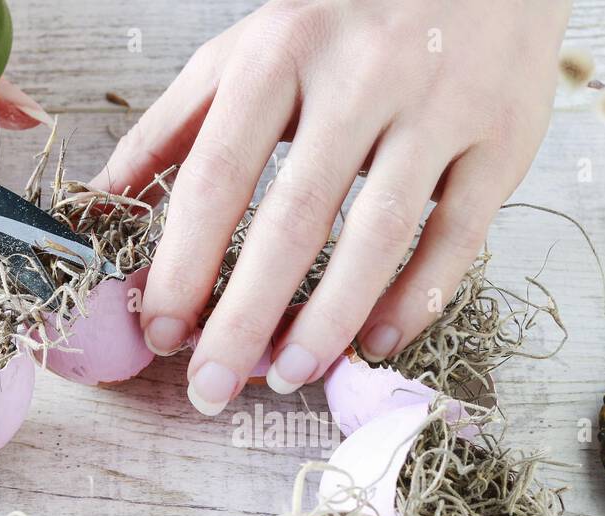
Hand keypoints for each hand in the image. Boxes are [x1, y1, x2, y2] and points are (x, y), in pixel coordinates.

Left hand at [92, 0, 568, 414]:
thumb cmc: (350, 16)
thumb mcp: (253, 46)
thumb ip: (179, 122)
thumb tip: (102, 198)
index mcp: (282, 49)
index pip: (219, 174)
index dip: (185, 263)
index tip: (161, 332)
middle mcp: (361, 76)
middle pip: (294, 219)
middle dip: (246, 317)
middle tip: (214, 388)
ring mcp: (439, 108)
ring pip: (380, 235)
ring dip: (330, 320)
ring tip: (290, 376)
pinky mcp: (502, 140)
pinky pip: (458, 237)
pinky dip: (417, 301)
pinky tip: (378, 343)